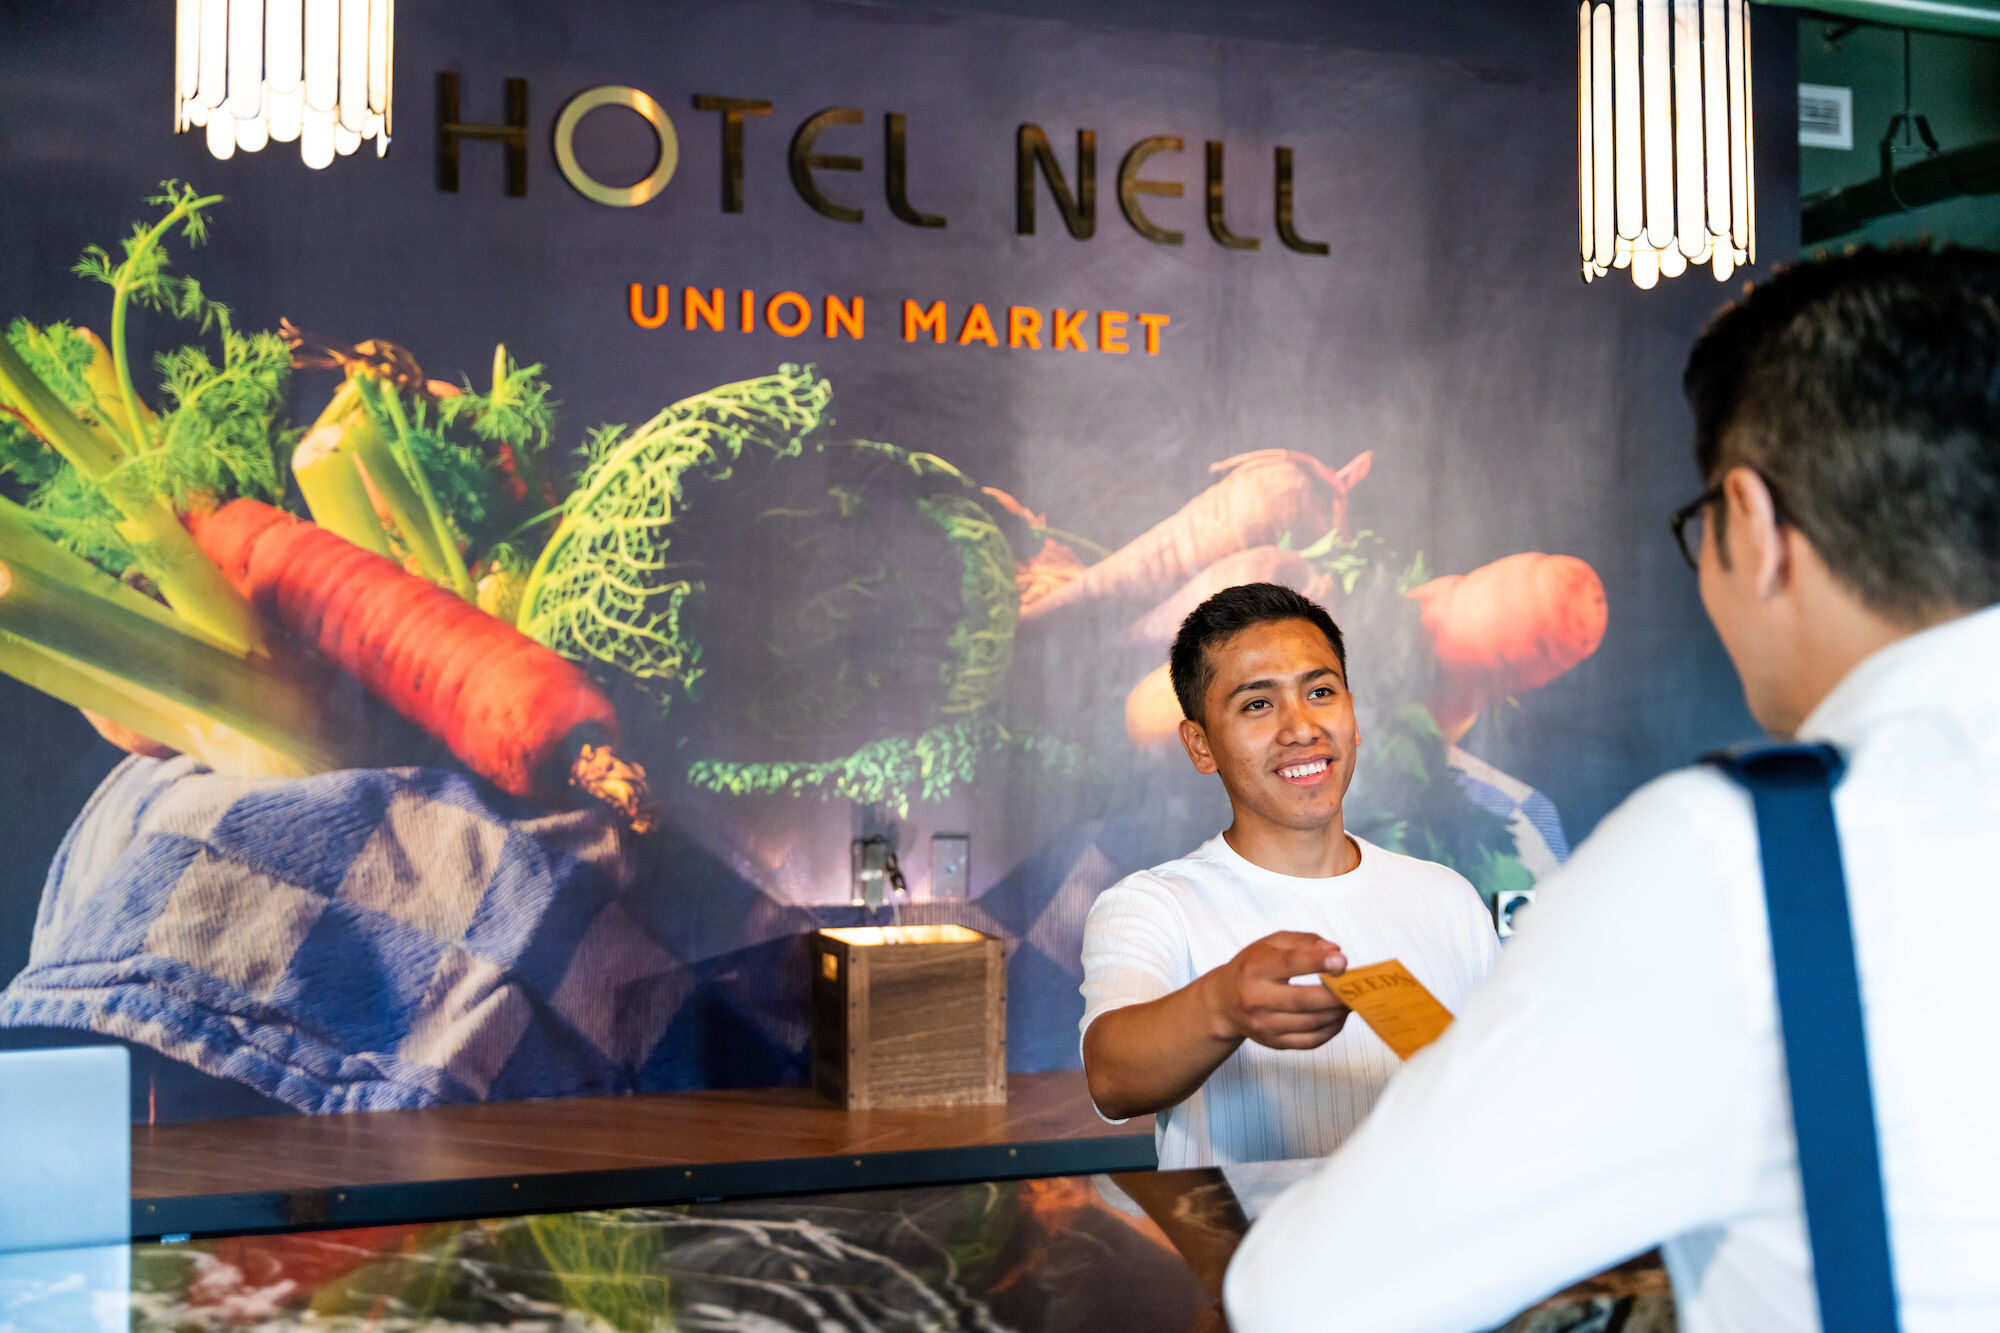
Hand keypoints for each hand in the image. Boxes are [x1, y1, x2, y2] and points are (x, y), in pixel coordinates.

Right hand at [1198, 931, 1350, 1050]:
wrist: (1223, 1002)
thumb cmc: (1252, 967)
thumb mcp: (1271, 944)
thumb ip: (1304, 941)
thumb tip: (1335, 952)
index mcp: (1254, 968)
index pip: (1288, 964)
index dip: (1317, 962)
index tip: (1342, 961)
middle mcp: (1256, 999)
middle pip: (1303, 1000)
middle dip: (1335, 994)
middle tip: (1356, 987)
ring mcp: (1264, 1025)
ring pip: (1312, 1022)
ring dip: (1338, 1012)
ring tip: (1350, 1000)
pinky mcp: (1274, 1042)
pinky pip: (1311, 1040)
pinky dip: (1331, 1029)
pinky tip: (1338, 1016)